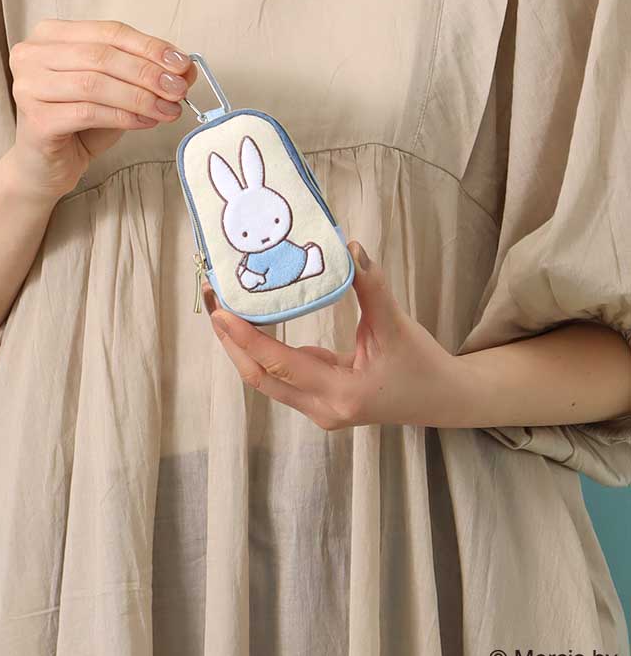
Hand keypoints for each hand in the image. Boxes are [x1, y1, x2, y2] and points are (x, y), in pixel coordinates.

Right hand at [5, 18, 197, 202]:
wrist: (46, 166)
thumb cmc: (80, 124)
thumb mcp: (117, 91)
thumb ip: (145, 74)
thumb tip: (187, 68)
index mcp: (51, 35)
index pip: (109, 32)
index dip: (150, 46)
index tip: (182, 64)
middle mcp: (32, 54)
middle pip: (102, 56)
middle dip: (148, 73)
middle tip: (179, 89)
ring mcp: (28, 86)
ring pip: (95, 84)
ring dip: (139, 97)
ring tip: (168, 109)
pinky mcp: (35, 120)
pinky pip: (88, 112)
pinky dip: (123, 117)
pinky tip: (146, 122)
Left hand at [203, 241, 468, 430]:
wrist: (442, 398)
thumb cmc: (422, 364)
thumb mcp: (396, 324)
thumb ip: (371, 286)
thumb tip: (349, 246)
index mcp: (341, 393)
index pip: (279, 365)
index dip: (246, 337)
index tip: (221, 309)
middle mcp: (322, 408)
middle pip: (260, 378)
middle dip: (231, 342)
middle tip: (212, 303)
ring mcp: (318, 408)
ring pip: (267, 380)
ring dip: (243, 346)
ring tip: (224, 309)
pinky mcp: (319, 400)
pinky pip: (282, 376)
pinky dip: (263, 351)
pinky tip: (252, 323)